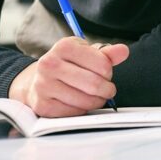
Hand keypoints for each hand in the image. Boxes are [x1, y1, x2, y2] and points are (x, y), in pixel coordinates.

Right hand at [8, 37, 128, 116]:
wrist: (37, 80)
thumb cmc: (68, 64)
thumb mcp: (86, 53)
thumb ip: (107, 53)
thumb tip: (123, 51)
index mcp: (64, 46)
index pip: (102, 64)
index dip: (109, 72)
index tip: (106, 73)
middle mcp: (50, 64)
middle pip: (94, 84)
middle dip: (106, 89)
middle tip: (107, 89)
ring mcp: (43, 85)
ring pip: (85, 100)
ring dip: (96, 101)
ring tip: (96, 96)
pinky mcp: (42, 105)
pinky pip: (73, 113)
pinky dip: (82, 110)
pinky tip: (81, 103)